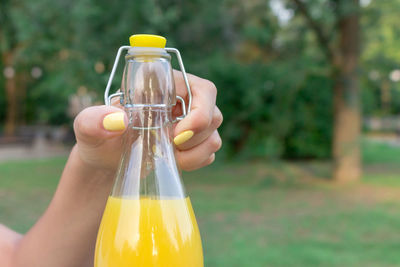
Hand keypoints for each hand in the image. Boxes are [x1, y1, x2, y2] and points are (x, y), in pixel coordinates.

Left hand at [73, 72, 221, 170]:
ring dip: (194, 153)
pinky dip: (195, 162)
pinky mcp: (194, 143)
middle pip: (214, 115)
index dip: (200, 111)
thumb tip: (116, 120)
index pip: (203, 89)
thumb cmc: (99, 138)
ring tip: (166, 155)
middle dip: (194, 138)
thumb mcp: (87, 127)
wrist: (107, 162)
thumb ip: (94, 120)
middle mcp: (183, 101)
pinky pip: (210, 153)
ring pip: (214, 136)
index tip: (176, 135)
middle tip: (168, 145)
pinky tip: (173, 161)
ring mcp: (191, 123)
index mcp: (165, 85)